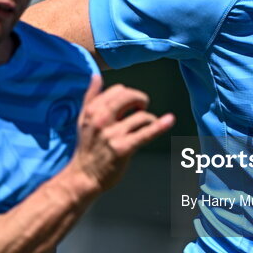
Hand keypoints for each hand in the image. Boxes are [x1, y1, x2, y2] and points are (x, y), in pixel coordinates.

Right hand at [68, 74, 174, 191]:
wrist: (83, 176)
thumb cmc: (87, 147)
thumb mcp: (83, 120)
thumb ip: (90, 97)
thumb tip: (96, 76)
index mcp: (93, 110)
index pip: (118, 90)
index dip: (128, 96)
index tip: (130, 106)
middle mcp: (101, 119)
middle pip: (130, 97)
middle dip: (141, 100)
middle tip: (142, 109)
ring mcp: (113, 134)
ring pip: (141, 116)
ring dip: (149, 120)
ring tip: (146, 126)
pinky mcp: (123, 148)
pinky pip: (145, 133)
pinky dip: (160, 125)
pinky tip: (170, 120)